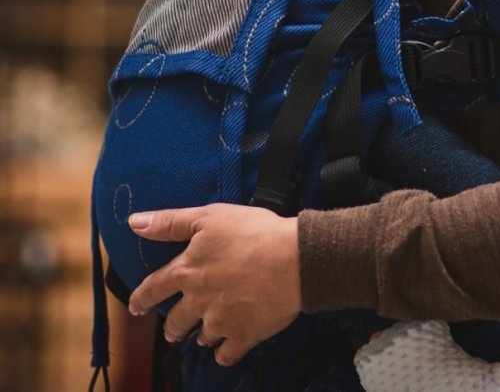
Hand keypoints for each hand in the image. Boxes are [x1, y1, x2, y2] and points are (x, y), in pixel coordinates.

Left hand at [127, 203, 300, 365]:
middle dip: (172, 326)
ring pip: (201, 338)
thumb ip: (169, 222)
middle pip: (175, 321)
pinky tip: (227, 347)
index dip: (141, 298)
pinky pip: (226, 354)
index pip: (153, 288)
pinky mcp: (245, 335)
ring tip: (204, 333)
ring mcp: (221, 322)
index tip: (136, 307)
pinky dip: (224, 352)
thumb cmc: (253, 232)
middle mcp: (198, 301)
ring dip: (200, 336)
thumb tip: (134, 223)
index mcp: (187, 272)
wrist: (293, 259)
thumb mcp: (208, 216)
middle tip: (173, 329)